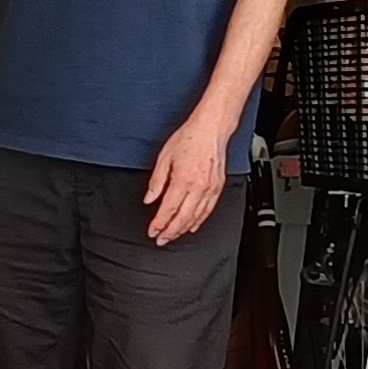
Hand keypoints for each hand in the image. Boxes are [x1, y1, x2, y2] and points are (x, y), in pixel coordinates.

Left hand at [144, 111, 232, 243]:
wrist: (212, 129)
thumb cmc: (190, 138)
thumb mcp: (165, 157)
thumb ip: (156, 181)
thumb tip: (149, 198)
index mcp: (183, 180)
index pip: (168, 209)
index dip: (159, 224)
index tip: (152, 231)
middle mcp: (198, 187)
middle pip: (182, 218)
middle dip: (170, 232)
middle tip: (160, 239)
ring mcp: (210, 189)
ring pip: (196, 217)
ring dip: (183, 229)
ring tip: (173, 236)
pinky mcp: (218, 188)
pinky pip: (208, 210)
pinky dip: (199, 221)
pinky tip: (192, 226)